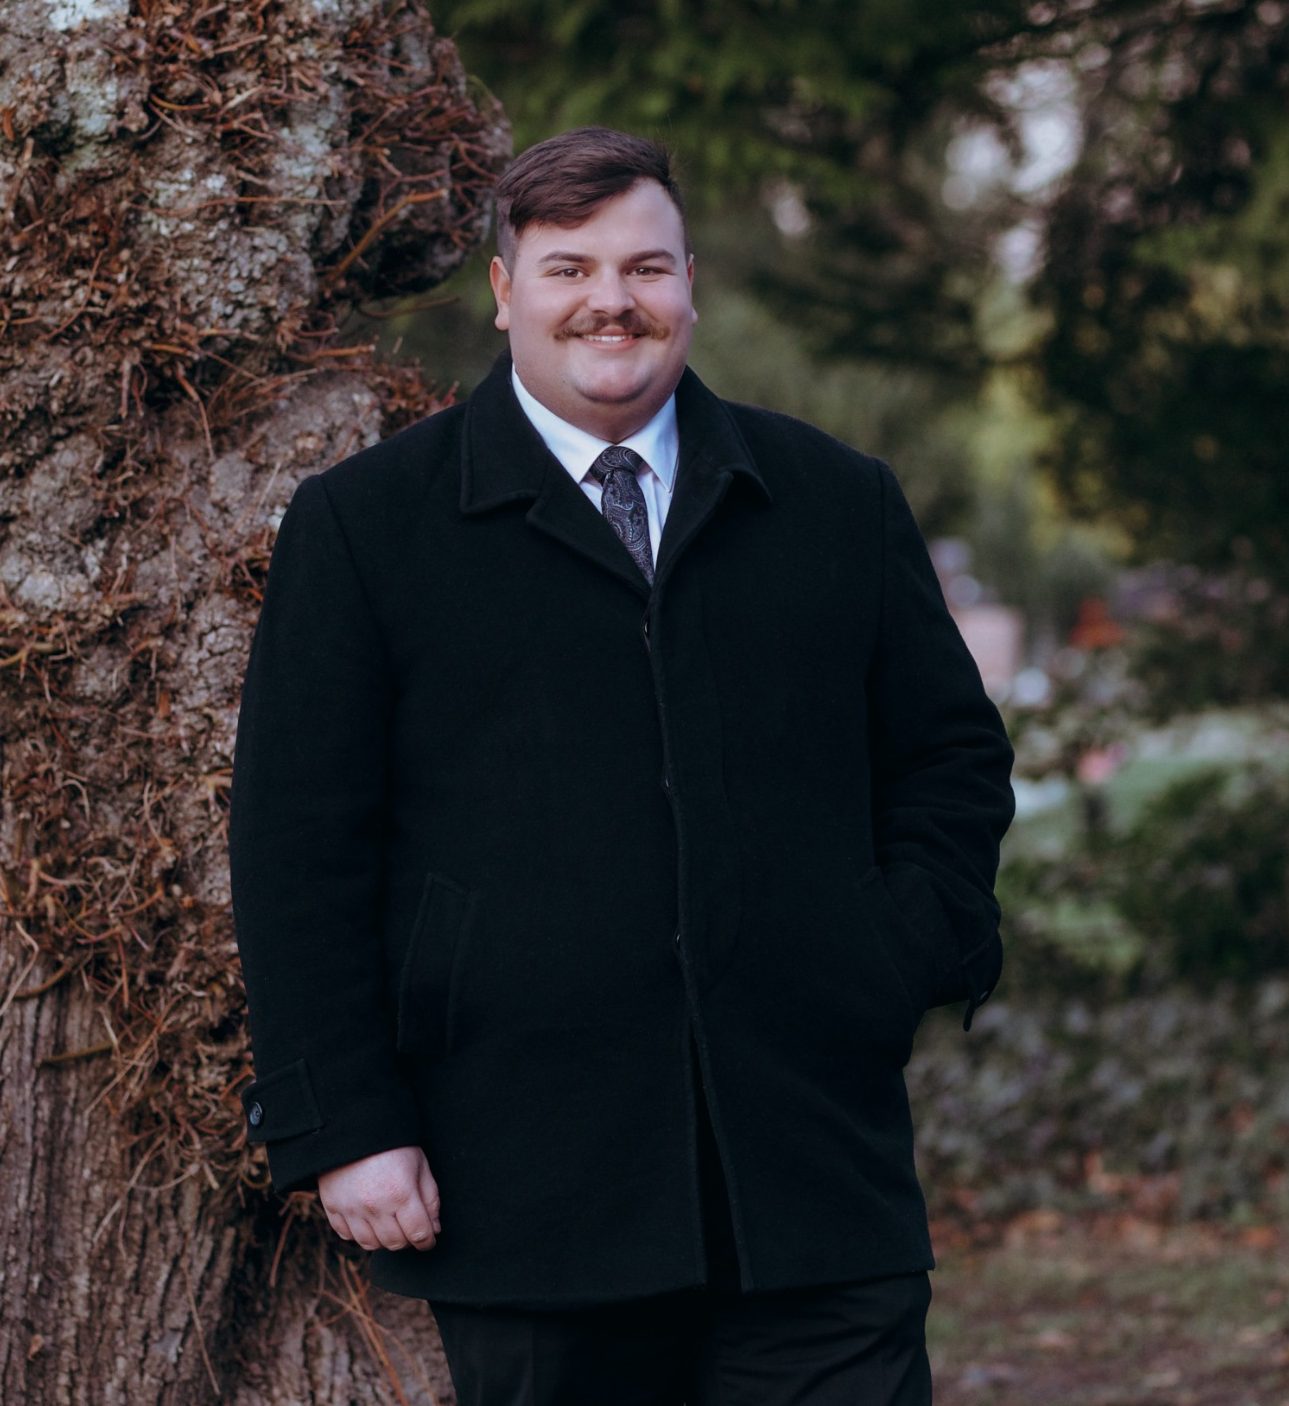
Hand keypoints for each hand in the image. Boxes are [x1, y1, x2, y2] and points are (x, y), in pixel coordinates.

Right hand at [317, 1145, 441, 1251]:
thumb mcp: (420, 1164)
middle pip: (395, 1243)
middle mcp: (375, 1206)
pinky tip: (367, 1221)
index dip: (427, 1241)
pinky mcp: (332, 1207)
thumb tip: (434, 1229)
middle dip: (407, 1240)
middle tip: (409, 1228)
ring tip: (389, 1225)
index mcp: (401, 1193)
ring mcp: (351, 1208)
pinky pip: (346, 1235)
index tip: (429, 1240)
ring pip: (370, 1244)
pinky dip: (359, 1234)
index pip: (418, 1233)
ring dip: (383, 1240)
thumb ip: (430, 1198)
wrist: (356, 1126)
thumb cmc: (394, 1144)